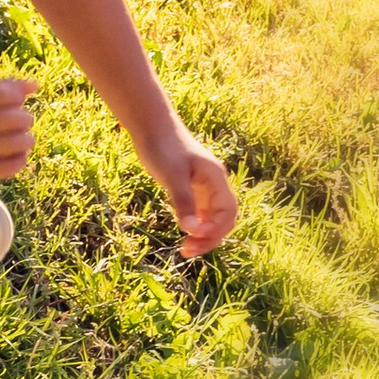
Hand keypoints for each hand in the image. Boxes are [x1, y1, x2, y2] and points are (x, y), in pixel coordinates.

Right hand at [0, 76, 38, 183]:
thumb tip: (34, 86)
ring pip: (17, 143)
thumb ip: (0, 89)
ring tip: (22, 139)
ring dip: (26, 140)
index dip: (18, 100)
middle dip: (25, 120)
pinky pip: (9, 167)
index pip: (8, 96)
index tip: (12, 105)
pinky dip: (20, 159)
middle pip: (17, 120)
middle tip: (20, 123)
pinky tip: (16, 155)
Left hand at [154, 136, 238, 257]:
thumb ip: (183, 202)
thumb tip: (191, 231)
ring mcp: (204, 187)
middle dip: (210, 238)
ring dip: (203, 235)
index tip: (193, 238)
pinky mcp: (192, 188)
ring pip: (212, 218)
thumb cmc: (163, 147)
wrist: (151, 127)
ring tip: (185, 249)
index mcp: (216, 179)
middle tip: (187, 251)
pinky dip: (195, 225)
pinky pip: (201, 212)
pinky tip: (184, 233)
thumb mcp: (172, 176)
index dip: (215, 230)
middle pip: (223, 219)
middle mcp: (214, 184)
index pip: (228, 212)